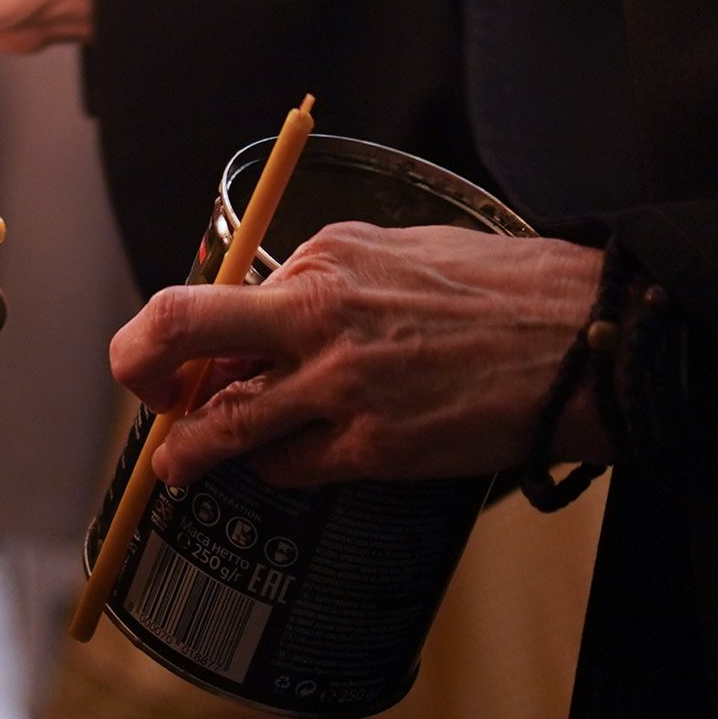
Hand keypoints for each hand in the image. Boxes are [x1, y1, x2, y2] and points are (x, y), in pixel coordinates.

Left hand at [112, 227, 604, 488]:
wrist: (579, 341)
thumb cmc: (499, 290)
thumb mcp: (395, 249)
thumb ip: (326, 275)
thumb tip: (273, 300)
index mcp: (323, 257)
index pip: (215, 289)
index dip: (178, 326)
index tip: (164, 348)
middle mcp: (317, 312)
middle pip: (181, 328)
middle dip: (141, 364)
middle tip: (138, 389)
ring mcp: (341, 384)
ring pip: (227, 422)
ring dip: (189, 449)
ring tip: (175, 465)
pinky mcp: (374, 446)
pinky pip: (292, 467)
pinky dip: (277, 468)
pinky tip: (282, 466)